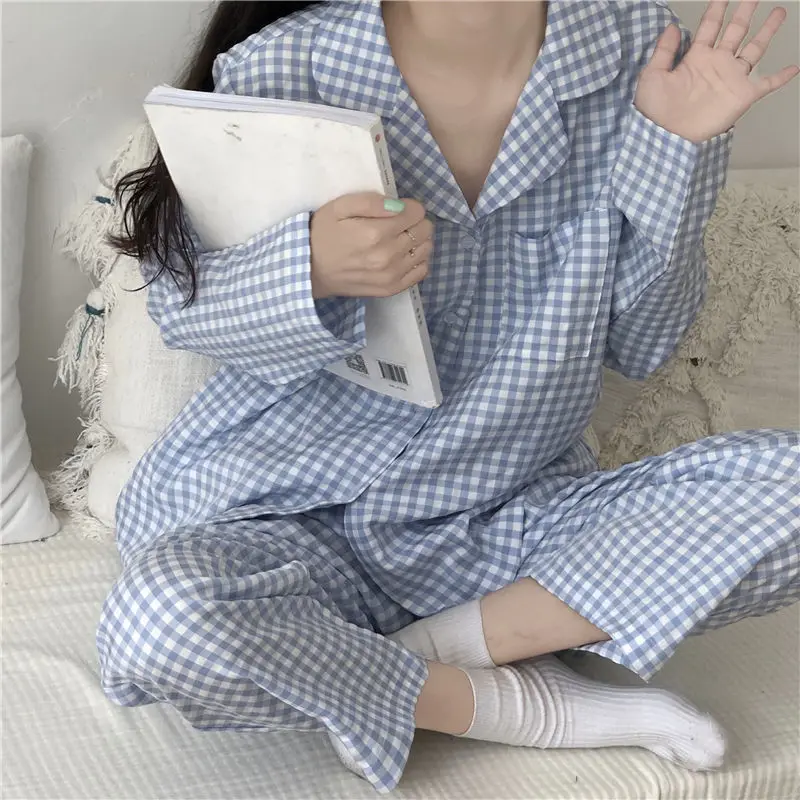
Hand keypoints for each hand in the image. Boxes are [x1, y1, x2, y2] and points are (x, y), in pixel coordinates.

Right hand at [309, 193, 432, 298]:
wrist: (309, 271)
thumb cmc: (323, 234)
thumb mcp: (339, 207)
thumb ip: (371, 202)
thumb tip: (399, 205)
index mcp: (376, 232)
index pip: (416, 212)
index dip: (410, 206)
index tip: (397, 209)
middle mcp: (388, 255)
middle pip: (424, 230)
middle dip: (415, 222)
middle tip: (399, 223)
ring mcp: (392, 275)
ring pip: (426, 249)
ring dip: (418, 240)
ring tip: (400, 239)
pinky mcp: (392, 288)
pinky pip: (421, 271)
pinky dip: (418, 260)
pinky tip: (403, 255)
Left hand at [634, 0, 799, 142]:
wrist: (668, 136)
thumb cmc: (656, 110)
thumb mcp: (652, 76)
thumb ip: (663, 51)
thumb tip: (673, 26)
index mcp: (696, 58)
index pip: (709, 26)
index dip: (717, 9)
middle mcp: (717, 64)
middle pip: (735, 31)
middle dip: (745, 12)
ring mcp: (732, 78)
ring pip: (755, 49)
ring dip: (767, 31)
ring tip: (779, 12)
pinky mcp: (743, 95)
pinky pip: (767, 84)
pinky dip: (782, 76)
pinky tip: (794, 67)